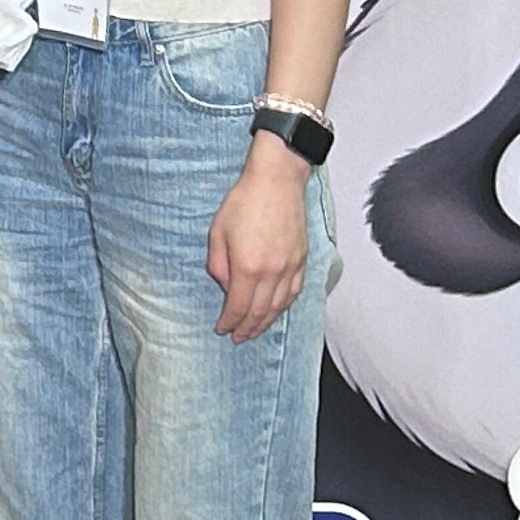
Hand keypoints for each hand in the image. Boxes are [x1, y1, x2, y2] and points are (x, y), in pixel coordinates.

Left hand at [209, 142, 313, 339]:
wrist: (277, 181)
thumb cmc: (244, 201)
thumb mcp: (217, 232)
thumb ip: (218, 264)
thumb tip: (225, 286)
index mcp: (248, 266)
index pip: (238, 307)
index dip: (229, 322)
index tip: (222, 330)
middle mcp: (272, 272)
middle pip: (260, 312)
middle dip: (247, 328)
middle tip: (238, 338)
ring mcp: (290, 267)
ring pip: (279, 306)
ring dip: (266, 322)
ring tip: (254, 331)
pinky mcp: (301, 260)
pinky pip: (293, 293)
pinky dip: (283, 307)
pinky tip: (275, 311)